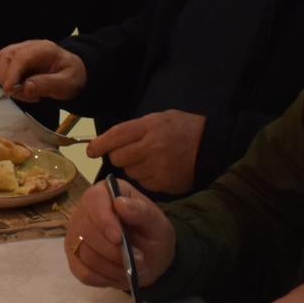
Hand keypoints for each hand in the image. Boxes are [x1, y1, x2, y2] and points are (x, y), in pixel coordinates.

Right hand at [0, 40, 86, 102]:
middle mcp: (29, 47)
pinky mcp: (16, 61)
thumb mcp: (67, 83)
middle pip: (5, 56)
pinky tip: (24, 91)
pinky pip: (4, 70)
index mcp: (43, 49)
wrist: (72, 72)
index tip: (9, 90)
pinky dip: (9, 83)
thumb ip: (48, 84)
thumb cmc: (70, 76)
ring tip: (26, 94)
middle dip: (5, 77)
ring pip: (1, 62)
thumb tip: (26, 88)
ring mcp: (20, 52)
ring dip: (6, 81)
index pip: (20, 57)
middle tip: (19, 95)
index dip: (11, 73)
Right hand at [61, 182, 175, 290]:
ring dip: (112, 267)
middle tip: (139, 259)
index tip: (119, 238)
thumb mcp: (156, 222)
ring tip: (131, 269)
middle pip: (86, 232)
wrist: (150, 258)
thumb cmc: (152, 234)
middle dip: (113, 251)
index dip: (103, 220)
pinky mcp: (74, 258)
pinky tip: (117, 275)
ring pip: (84, 254)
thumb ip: (141, 211)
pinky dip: (103, 278)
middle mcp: (84, 211)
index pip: (94, 201)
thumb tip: (120, 203)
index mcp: (104, 193)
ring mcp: (75, 235)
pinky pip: (83, 273)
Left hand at [88, 110, 206, 195]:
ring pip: (130, 172)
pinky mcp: (165, 183)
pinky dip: (146, 179)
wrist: (212, 145)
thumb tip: (110, 141)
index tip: (90, 151)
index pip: (116, 136)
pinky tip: (157, 171)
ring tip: (148, 161)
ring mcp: (159, 167)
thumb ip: (137, 129)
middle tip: (129, 154)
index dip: (100, 144)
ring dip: (133, 168)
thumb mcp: (160, 118)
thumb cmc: (184, 128)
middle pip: (119, 157)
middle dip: (119, 156)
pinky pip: (144, 184)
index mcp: (150, 126)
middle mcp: (152, 146)